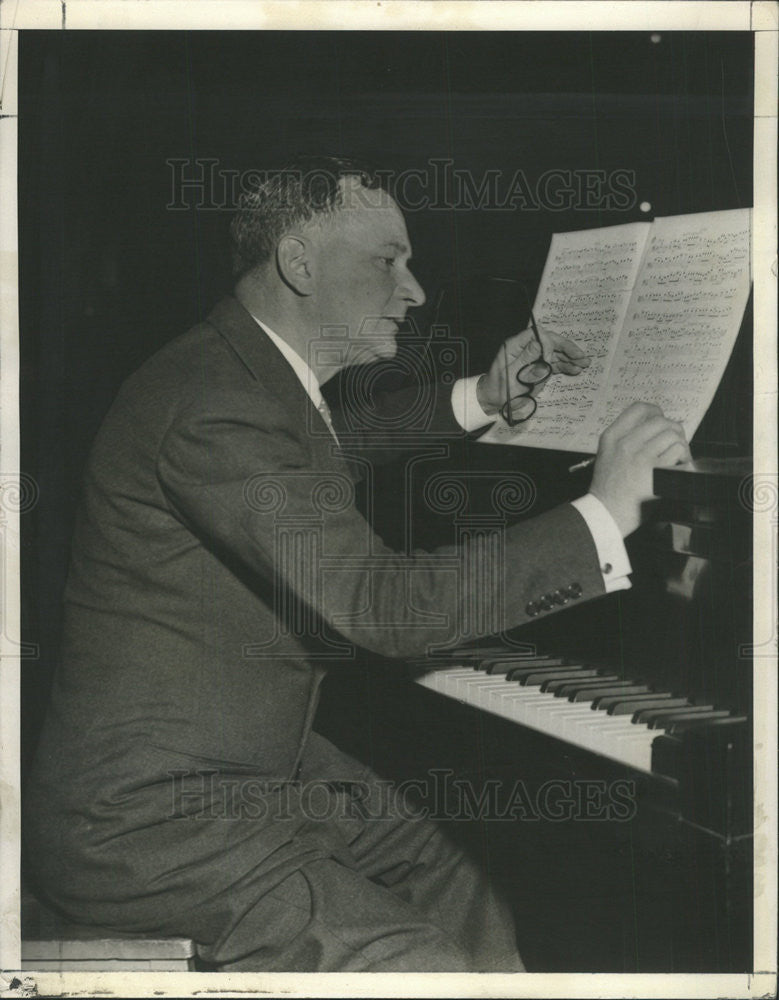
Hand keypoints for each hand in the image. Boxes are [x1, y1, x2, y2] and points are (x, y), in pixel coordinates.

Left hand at [477, 324, 590, 415]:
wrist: (494, 401)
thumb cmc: (500, 391)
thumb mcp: (512, 376)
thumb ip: (528, 359)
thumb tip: (541, 342)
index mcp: (515, 346)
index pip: (536, 334)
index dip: (549, 343)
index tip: (553, 358)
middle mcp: (524, 348)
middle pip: (549, 342)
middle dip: (566, 348)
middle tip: (581, 357)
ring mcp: (532, 356)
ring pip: (554, 352)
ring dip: (569, 357)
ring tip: (584, 364)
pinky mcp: (536, 365)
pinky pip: (553, 363)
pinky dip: (564, 365)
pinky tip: (575, 369)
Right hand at [590, 402, 691, 536]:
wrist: (606, 513)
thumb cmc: (608, 489)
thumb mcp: (606, 456)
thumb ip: (624, 440)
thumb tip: (656, 428)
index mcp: (612, 437)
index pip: (638, 409)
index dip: (655, 412)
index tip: (661, 420)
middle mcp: (626, 443)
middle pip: (661, 421)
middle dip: (673, 431)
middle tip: (674, 444)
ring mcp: (641, 456)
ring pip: (672, 435)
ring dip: (680, 446)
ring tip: (677, 458)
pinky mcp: (656, 470)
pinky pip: (678, 451)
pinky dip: (684, 458)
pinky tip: (679, 467)